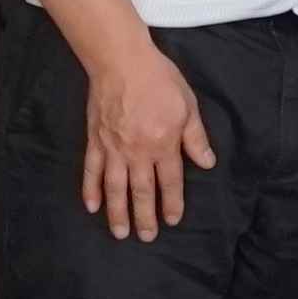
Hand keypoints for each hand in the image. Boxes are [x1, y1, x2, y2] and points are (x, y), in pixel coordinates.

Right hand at [79, 35, 217, 245]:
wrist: (121, 62)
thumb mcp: (187, 105)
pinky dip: (90, 190)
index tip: (173, 219)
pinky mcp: (95, 141)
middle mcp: (138, 153)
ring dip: (118, 213)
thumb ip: (196, 138)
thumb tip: (207, 163)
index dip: (172, 203)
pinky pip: (91, 170)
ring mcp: (113, 149)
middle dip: (145, 217)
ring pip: (115, 188)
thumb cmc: (158, 80)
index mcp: (164, 144)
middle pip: (142, 192)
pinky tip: (92, 206)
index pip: (170, 182)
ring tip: (120, 233)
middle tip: (147, 237)